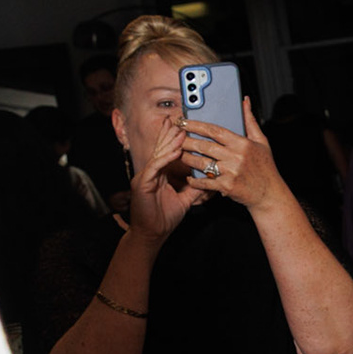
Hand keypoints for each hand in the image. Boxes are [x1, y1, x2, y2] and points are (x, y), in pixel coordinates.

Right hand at [124, 124, 206, 245]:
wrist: (152, 234)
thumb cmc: (164, 218)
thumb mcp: (184, 200)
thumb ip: (195, 188)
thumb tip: (210, 180)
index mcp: (159, 174)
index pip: (167, 153)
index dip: (173, 140)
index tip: (183, 127)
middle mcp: (151, 172)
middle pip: (161, 149)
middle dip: (170, 134)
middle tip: (179, 120)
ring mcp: (145, 177)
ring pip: (158, 155)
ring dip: (169, 143)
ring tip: (180, 131)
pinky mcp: (142, 183)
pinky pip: (155, 167)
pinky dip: (165, 158)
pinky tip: (174, 151)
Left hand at [181, 100, 286, 210]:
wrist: (270, 194)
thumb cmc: (265, 167)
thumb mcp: (261, 141)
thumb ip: (250, 120)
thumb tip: (245, 102)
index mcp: (242, 143)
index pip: (214, 130)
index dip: (196, 125)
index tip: (184, 122)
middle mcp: (235, 157)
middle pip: (204, 146)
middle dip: (187, 141)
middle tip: (177, 139)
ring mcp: (230, 172)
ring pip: (201, 163)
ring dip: (188, 159)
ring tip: (181, 155)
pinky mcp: (226, 186)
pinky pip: (205, 182)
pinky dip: (195, 180)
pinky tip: (190, 177)